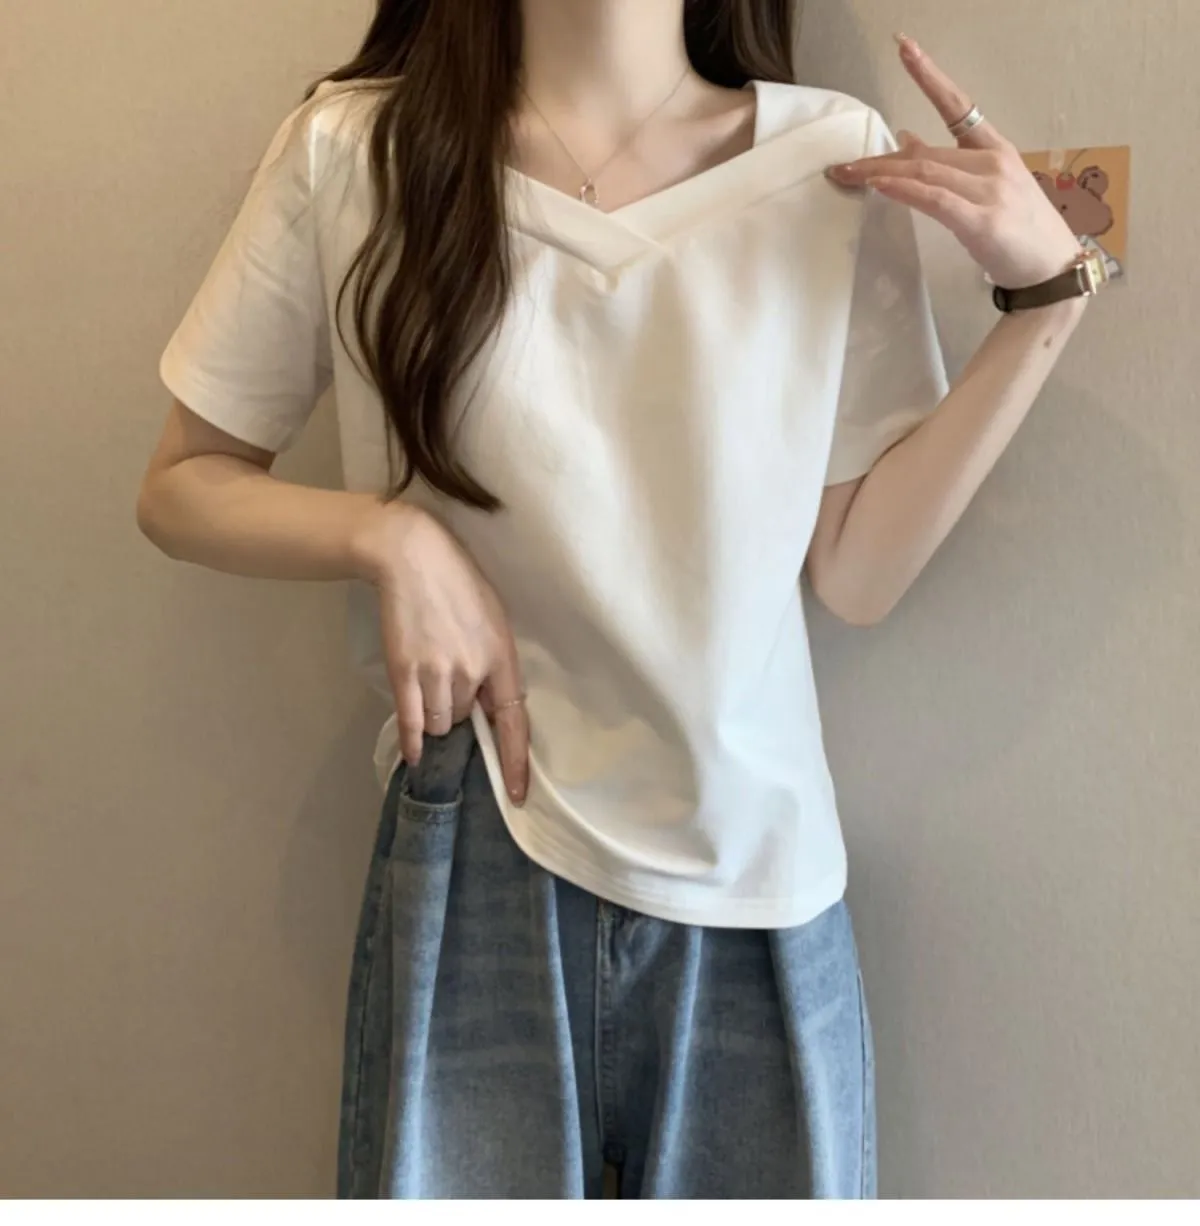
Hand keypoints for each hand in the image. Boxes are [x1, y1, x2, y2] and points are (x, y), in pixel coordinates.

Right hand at [357, 502, 528, 803]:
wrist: (412, 557)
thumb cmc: (460, 582)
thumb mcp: (494, 619)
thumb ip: (495, 663)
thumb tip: (490, 705)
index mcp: (502, 657)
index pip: (514, 722)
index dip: (516, 761)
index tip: (517, 794)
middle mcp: (471, 672)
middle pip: (465, 719)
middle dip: (459, 711)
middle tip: (448, 680)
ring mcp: (436, 673)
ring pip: (438, 721)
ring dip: (435, 715)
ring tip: (428, 681)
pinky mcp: (404, 670)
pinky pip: (410, 720)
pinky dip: (412, 741)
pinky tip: (414, 756)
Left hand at [826, 35, 1081, 289]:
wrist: (1053, 271)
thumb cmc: (1020, 234)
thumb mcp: (986, 191)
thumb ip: (950, 166)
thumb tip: (908, 140)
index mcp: (996, 151)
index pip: (958, 105)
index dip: (929, 76)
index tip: (905, 48)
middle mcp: (993, 163)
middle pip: (923, 152)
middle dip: (877, 159)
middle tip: (841, 167)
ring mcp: (989, 190)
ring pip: (924, 171)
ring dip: (879, 174)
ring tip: (847, 176)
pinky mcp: (981, 221)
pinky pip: (934, 198)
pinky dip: (903, 190)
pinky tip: (878, 185)